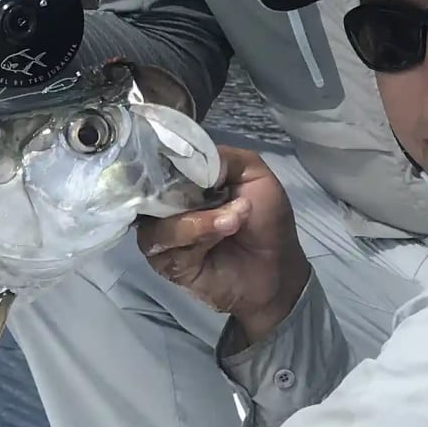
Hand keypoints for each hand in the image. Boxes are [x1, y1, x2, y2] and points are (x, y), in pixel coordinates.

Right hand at [136, 146, 309, 344]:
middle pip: (150, 192)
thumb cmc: (265, 221)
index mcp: (182, 182)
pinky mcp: (164, 262)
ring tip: (233, 221)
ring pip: (159, 221)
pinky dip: (198, 236)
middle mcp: (164, 206)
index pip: (156, 164)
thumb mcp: (253, 174)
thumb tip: (188, 155)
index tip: (180, 160)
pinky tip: (222, 236)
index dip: (164, 160)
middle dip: (184, 192)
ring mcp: (161, 235)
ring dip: (199, 219)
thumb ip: (221, 157)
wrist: (277, 270)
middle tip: (219, 195)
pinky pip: (168, 243)